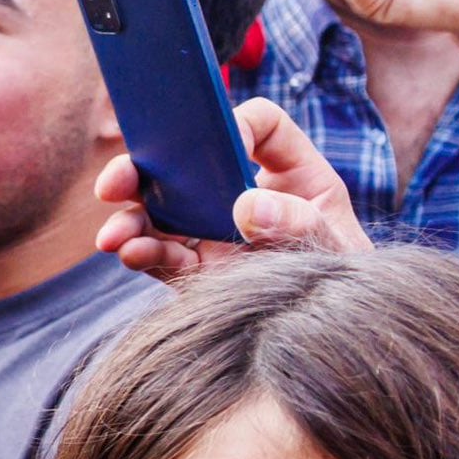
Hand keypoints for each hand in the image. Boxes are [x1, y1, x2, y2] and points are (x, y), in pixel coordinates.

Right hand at [92, 98, 372, 282]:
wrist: (333, 333)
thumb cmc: (344, 280)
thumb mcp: (337, 248)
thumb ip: (300, 224)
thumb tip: (248, 207)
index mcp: (292, 175)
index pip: (262, 127)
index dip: (238, 124)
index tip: (217, 145)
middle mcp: (244, 196)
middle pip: (186, 166)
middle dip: (143, 171)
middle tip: (115, 184)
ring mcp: (216, 233)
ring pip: (161, 214)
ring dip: (131, 221)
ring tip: (114, 237)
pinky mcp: (198, 271)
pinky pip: (162, 258)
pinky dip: (142, 256)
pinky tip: (133, 255)